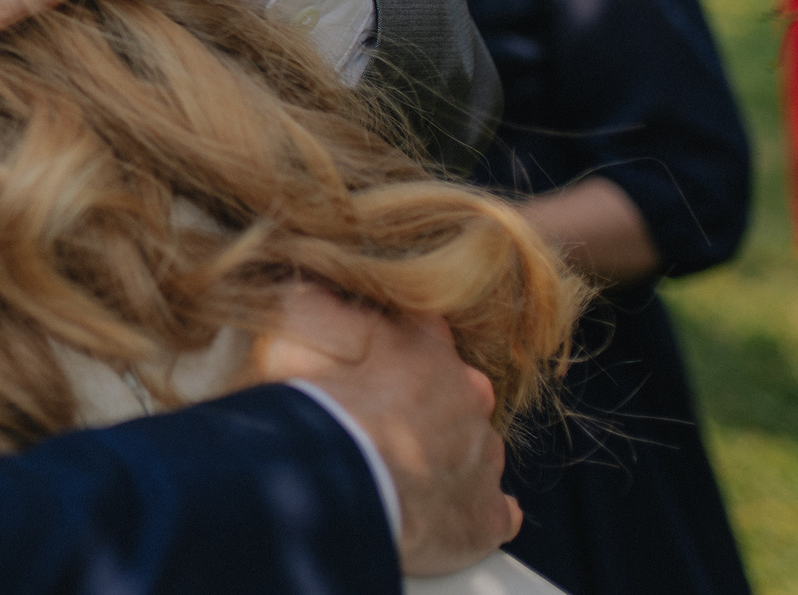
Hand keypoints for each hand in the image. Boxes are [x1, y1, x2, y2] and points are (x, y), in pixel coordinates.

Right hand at [258, 282, 516, 577]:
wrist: (343, 478)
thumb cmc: (322, 401)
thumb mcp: (302, 321)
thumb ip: (318, 300)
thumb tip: (310, 281)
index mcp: (427, 348)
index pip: (426, 336)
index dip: (402, 352)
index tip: (378, 368)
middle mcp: (468, 397)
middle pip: (460, 395)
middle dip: (432, 410)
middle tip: (385, 428)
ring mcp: (483, 458)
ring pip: (478, 450)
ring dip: (449, 460)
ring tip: (402, 476)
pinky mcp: (487, 516)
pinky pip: (495, 513)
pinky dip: (472, 513)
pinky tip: (442, 516)